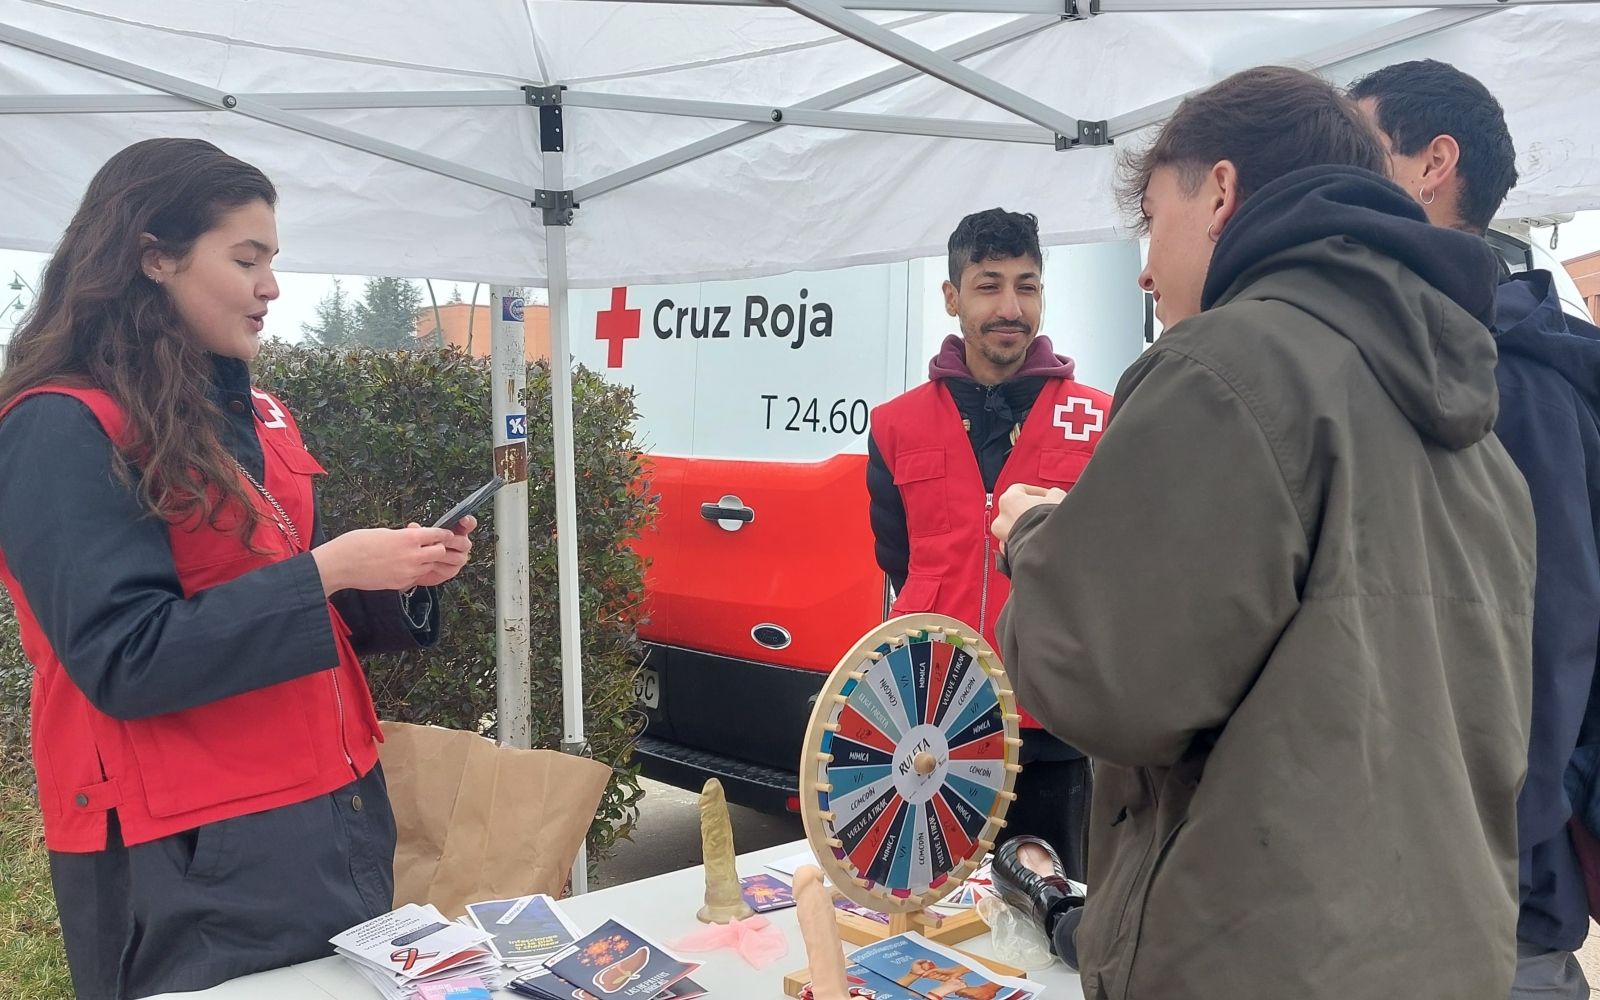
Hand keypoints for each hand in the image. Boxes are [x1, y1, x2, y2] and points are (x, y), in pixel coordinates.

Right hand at [311, 521, 463, 595]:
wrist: (340, 565)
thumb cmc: (357, 543)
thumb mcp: (385, 532)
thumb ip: (404, 536)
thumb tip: (416, 537)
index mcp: (408, 538)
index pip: (437, 535)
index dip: (443, 534)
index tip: (445, 534)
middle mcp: (412, 556)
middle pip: (440, 552)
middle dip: (438, 548)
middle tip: (431, 545)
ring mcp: (407, 572)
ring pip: (429, 566)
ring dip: (426, 561)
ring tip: (414, 556)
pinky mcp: (400, 584)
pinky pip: (416, 577)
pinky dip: (414, 572)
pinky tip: (402, 567)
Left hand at [412, 515, 475, 586]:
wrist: (416, 566)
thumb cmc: (423, 546)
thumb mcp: (421, 535)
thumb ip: (419, 530)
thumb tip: (413, 526)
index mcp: (458, 531)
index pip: (469, 524)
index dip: (468, 522)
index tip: (463, 519)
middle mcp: (462, 544)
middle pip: (463, 542)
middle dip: (450, 541)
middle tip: (438, 541)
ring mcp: (459, 558)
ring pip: (457, 556)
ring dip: (442, 554)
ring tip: (429, 553)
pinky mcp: (453, 570)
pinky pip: (449, 568)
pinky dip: (438, 565)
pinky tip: (428, 562)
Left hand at [991, 483, 1064, 546]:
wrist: (1049, 546)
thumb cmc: (1049, 521)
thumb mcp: (1057, 497)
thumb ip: (1052, 493)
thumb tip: (1053, 496)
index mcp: (1008, 500)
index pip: (1020, 489)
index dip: (1037, 491)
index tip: (1047, 495)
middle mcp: (1001, 518)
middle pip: (1015, 509)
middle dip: (1030, 510)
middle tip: (1045, 511)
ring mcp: (1002, 536)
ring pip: (1014, 528)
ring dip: (1027, 526)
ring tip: (1044, 527)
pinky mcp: (1008, 552)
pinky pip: (1015, 543)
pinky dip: (1025, 541)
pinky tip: (1039, 540)